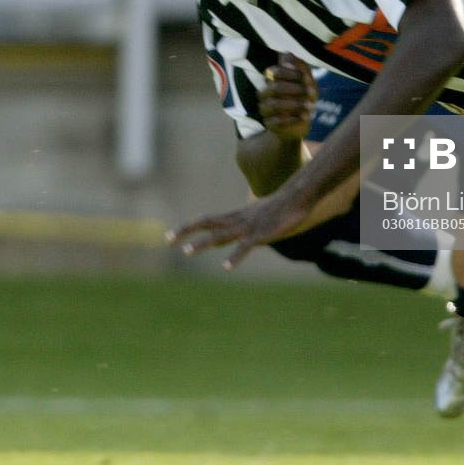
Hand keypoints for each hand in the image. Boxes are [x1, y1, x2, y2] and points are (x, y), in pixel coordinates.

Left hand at [168, 185, 314, 269]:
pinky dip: (235, 256)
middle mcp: (236, 220)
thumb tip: (235, 234)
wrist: (297, 197)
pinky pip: (245, 247)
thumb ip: (243, 226)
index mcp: (234, 216)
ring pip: (220, 235)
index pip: (205, 220)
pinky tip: (226, 267)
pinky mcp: (260, 234)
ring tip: (187, 252)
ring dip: (203, 244)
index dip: (187, 227)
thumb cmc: (279, 208)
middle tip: (166, 240)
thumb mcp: (256, 217)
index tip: (170, 235)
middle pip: (206, 224)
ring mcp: (247, 227)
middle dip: (186, 232)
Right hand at [258, 54, 318, 140]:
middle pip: (275, 88)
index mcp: (271, 80)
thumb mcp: (307, 81)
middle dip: (295, 89)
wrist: (300, 123)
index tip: (306, 78)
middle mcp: (265, 93)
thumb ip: (299, 66)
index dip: (291, 74)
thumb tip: (286, 55)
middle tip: (310, 93)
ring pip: (274, 104)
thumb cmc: (303, 97)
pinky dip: (292, 118)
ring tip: (310, 106)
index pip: (274, 72)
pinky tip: (304, 117)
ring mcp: (265, 109)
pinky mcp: (269, 124)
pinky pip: (277, 121)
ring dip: (295, 104)